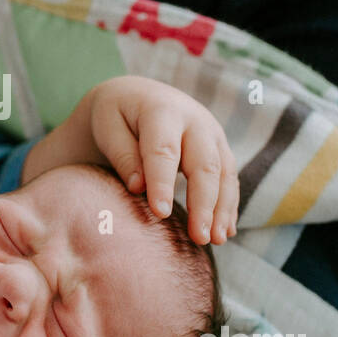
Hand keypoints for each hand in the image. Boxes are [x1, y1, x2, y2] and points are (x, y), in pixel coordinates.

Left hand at [88, 76, 238, 244]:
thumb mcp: (109, 127)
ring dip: (222, 209)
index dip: (163, 183)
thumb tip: (138, 188)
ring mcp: (212, 134)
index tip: (160, 213)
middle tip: (199, 237)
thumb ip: (123, 155)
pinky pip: (229, 179)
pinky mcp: (220, 149)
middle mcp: (195, 120)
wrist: (139, 96)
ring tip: (216, 240)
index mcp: (162, 109)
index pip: (163, 150)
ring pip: (224, 173)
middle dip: (203, 203)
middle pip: (204, 164)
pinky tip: (225, 232)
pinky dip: (228, 206)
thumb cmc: (117, 115)